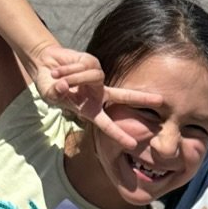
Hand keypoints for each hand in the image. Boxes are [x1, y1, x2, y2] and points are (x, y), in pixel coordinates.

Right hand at [25, 41, 154, 154]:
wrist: (46, 65)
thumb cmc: (49, 86)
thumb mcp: (49, 93)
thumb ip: (56, 93)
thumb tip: (64, 87)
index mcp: (89, 109)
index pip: (107, 124)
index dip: (118, 134)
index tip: (133, 145)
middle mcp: (97, 94)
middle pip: (123, 97)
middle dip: (141, 99)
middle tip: (161, 101)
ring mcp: (97, 78)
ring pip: (95, 77)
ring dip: (74, 77)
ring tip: (58, 77)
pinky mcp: (93, 62)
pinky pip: (86, 66)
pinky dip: (70, 68)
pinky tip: (61, 69)